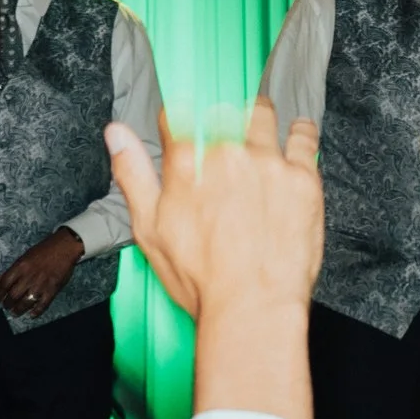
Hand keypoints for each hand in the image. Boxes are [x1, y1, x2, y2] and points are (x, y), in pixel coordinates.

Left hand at [0, 230, 84, 318]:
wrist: (63, 248)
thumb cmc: (42, 251)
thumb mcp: (23, 258)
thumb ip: (10, 271)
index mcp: (20, 268)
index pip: (4, 284)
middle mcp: (28, 277)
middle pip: (13, 295)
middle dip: (7, 304)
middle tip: (6, 307)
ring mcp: (40, 285)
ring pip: (25, 302)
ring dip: (18, 309)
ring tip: (15, 312)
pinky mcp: (52, 290)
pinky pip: (42, 305)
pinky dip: (36, 311)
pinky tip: (32, 314)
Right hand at [108, 100, 321, 323]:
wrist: (252, 308)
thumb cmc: (200, 278)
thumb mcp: (149, 229)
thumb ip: (133, 174)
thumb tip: (115, 133)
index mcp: (186, 163)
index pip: (178, 117)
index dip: (182, 122)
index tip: (190, 130)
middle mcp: (227, 153)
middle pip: (224, 111)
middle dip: (224, 119)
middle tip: (230, 137)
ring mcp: (268, 162)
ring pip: (264, 115)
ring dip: (260, 118)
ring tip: (262, 134)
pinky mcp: (303, 178)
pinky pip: (304, 136)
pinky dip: (300, 132)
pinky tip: (296, 136)